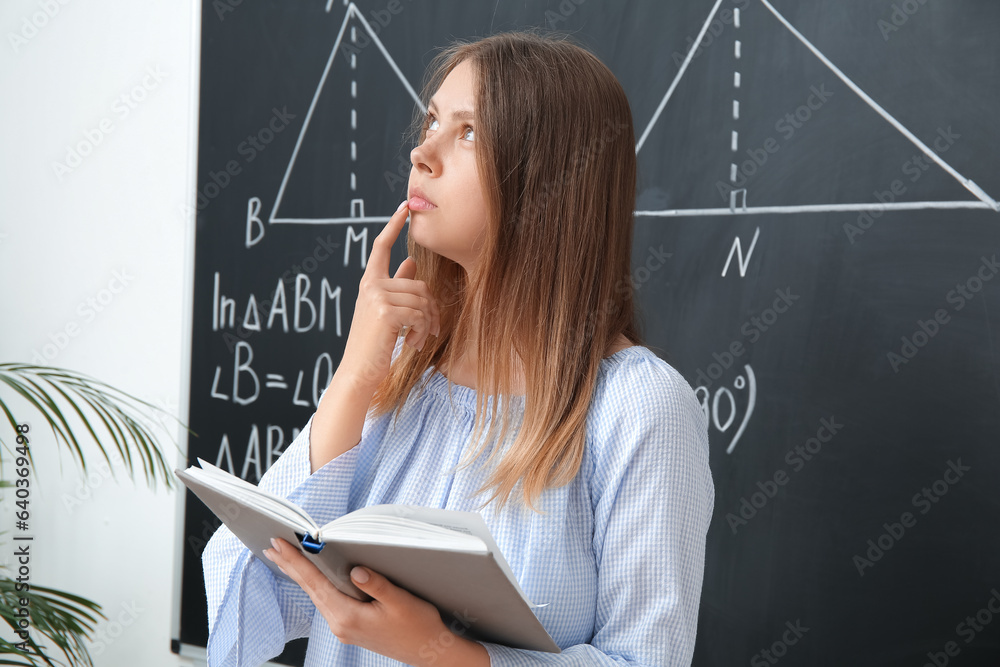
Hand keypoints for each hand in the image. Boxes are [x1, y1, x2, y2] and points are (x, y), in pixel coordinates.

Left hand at [263, 538, 487, 665]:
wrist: (429, 651)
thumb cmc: (418, 627)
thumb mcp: (400, 601)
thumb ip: (376, 584)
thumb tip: (355, 569)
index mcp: (347, 617)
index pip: (315, 582)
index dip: (296, 561)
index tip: (280, 544)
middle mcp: (340, 624)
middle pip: (310, 589)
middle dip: (290, 566)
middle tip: (273, 545)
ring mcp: (344, 627)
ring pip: (316, 594)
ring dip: (301, 575)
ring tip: (286, 558)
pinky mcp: (351, 626)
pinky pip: (327, 600)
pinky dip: (316, 585)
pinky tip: (313, 578)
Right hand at [338, 199, 441, 392]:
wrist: (360, 371)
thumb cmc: (374, 343)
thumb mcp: (385, 311)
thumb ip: (397, 285)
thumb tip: (411, 260)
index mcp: (369, 282)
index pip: (381, 247)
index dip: (393, 225)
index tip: (404, 207)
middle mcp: (370, 285)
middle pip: (418, 283)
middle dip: (430, 308)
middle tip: (429, 330)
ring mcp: (376, 297)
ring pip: (422, 299)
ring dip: (428, 323)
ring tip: (419, 338)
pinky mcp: (386, 312)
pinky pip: (419, 314)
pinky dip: (422, 331)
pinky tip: (413, 343)